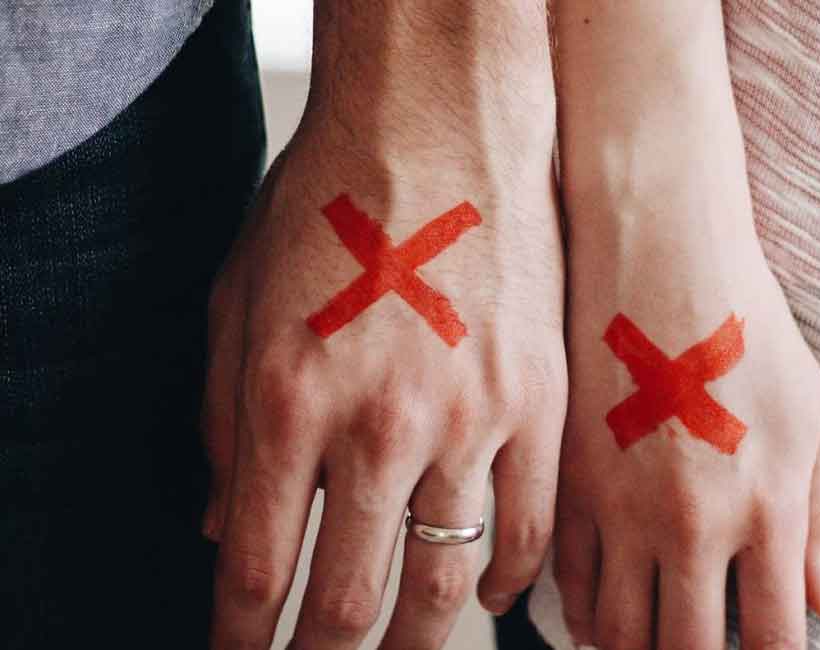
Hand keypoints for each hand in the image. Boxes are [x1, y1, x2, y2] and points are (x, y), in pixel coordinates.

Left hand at [201, 3, 566, 647]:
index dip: (242, 638)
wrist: (438, 127)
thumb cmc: (331, 204)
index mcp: (288, 399)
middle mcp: (379, 423)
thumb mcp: (237, 301)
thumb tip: (218, 526)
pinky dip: (512, 580)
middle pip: (349, 601)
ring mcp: (469, 418)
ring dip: (418, 642)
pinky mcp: (539, 403)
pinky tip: (496, 598)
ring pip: (445, 582)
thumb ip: (219, 422)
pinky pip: (532, 527)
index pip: (254, 569)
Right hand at [552, 2, 819, 647]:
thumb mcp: (810, 415)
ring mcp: (621, 506)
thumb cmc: (741, 327)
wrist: (656, 259)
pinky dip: (577, 610)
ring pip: (616, 630)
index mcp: (766, 509)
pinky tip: (588, 615)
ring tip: (637, 647)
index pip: (770, 639)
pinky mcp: (568, 479)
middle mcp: (691, 523)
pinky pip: (564, 576)